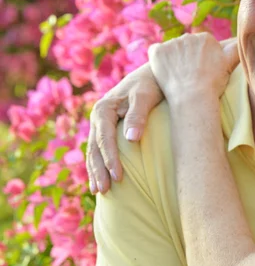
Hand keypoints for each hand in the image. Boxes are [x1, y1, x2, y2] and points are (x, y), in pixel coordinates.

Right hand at [86, 63, 162, 194]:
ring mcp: (100, 123)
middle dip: (99, 170)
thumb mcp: (145, 97)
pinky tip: (100, 178)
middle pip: (95, 148)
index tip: (118, 177)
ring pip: (93, 150)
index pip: (105, 139)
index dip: (110, 159)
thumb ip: (137, 116)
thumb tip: (131, 139)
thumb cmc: (150, 84)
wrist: (150, 74)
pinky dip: (98, 164)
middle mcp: (98, 116)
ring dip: (95, 170)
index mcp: (104, 108)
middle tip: (104, 191)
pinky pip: (99, 148)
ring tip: (99, 191)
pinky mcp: (107, 127)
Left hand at [148, 33, 238, 102]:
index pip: (200, 46)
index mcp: (205, 38)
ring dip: (173, 60)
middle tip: (189, 75)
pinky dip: (158, 62)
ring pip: (171, 50)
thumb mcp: (228, 64)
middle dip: (186, 58)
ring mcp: (171, 43)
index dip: (200, 60)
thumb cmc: (213, 83)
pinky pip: (156, 53)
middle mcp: (188, 36)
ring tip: (177, 76)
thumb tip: (241, 40)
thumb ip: (235, 49)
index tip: (200, 72)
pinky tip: (165, 74)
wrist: (193, 96)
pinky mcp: (157, 51)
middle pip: (186, 46)